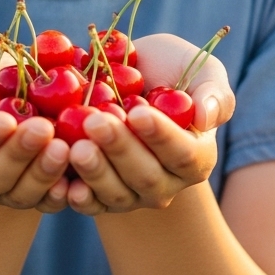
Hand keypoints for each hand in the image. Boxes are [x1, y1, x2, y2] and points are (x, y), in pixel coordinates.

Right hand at [0, 35, 70, 212]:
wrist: (10, 81)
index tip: (5, 120)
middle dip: (18, 154)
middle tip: (42, 129)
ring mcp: (5, 190)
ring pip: (21, 193)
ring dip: (43, 173)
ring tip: (64, 147)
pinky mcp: (36, 193)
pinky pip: (48, 202)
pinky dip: (63, 193)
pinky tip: (77, 178)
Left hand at [65, 33, 235, 214]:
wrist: (129, 81)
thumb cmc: (168, 71)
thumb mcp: (198, 70)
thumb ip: (212, 92)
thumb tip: (207, 118)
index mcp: (197, 157)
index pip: (183, 153)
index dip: (161, 135)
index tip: (138, 112)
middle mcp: (167, 183)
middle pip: (145, 176)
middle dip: (120, 150)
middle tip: (94, 122)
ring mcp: (133, 194)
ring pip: (116, 194)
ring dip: (95, 172)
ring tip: (75, 146)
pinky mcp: (101, 197)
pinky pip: (90, 205)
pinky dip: (75, 196)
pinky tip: (61, 182)